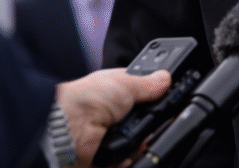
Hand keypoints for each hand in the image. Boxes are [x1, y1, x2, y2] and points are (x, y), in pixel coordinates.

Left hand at [56, 68, 171, 167]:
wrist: (70, 126)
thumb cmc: (89, 98)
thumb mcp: (126, 83)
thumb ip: (149, 83)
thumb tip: (165, 78)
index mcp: (117, 94)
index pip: (143, 98)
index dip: (156, 102)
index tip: (168, 103)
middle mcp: (114, 115)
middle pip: (144, 123)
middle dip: (152, 125)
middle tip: (156, 122)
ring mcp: (110, 136)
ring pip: (137, 144)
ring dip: (140, 143)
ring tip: (140, 139)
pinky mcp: (106, 156)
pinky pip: (124, 161)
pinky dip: (127, 160)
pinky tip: (126, 154)